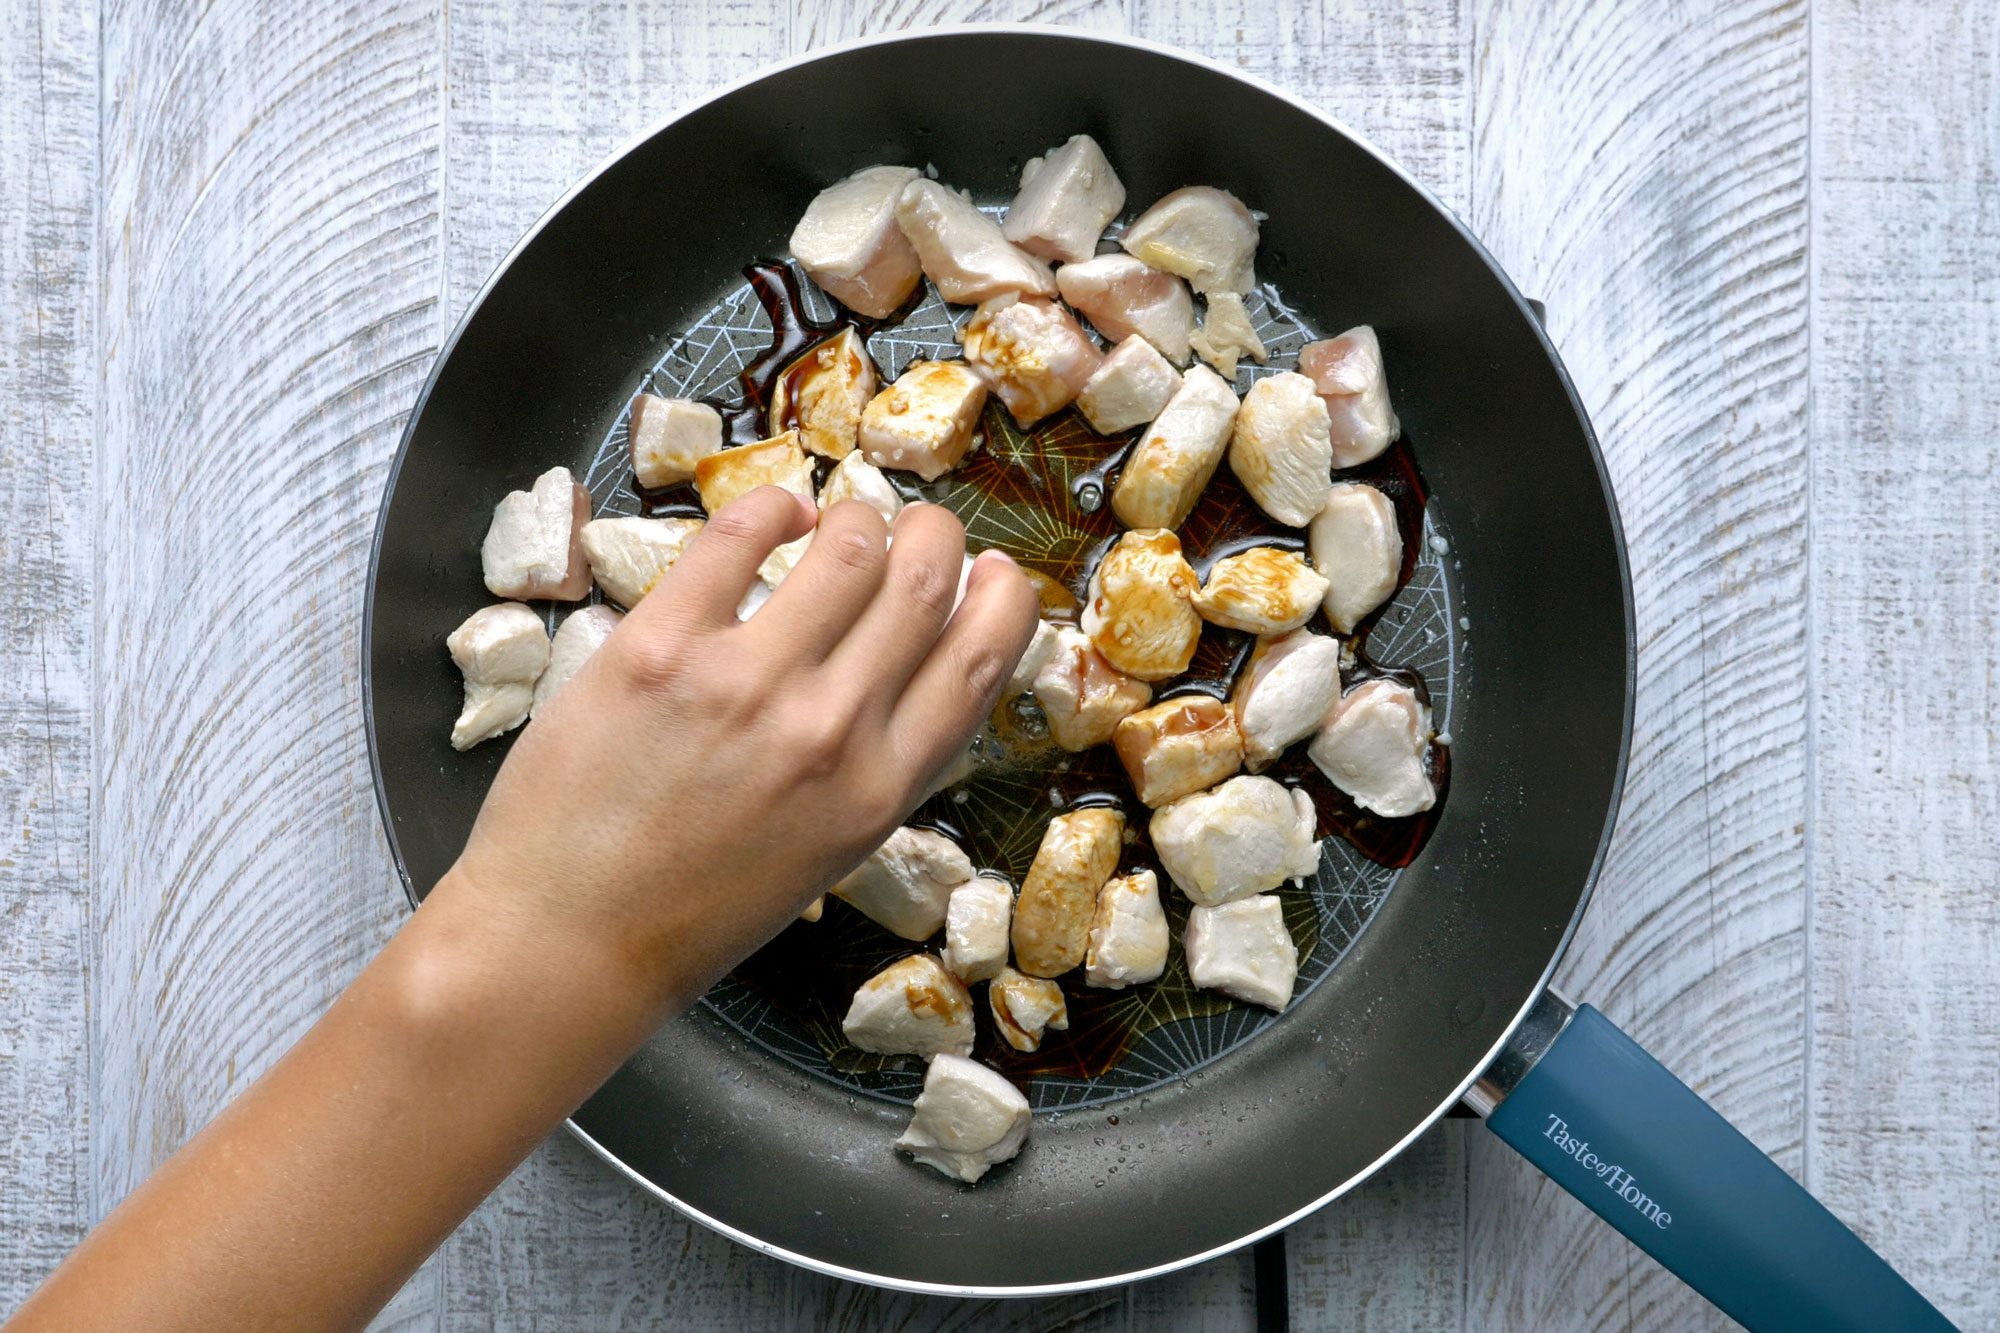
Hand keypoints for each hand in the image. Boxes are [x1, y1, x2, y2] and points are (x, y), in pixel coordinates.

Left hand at [443, 485, 1038, 1017]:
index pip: (984, 658)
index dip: (1005, 598)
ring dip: (858, 517)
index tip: (997, 573)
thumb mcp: (830, 848)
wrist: (571, 938)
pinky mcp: (662, 647)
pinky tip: (776, 515)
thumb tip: (918, 665)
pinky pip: (739, 535)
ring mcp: (747, 683)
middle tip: (920, 527)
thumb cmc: (696, 906)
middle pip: (926, 581)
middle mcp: (831, 730)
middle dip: (936, 534)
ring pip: (849, 543)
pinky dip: (771, 506)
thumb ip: (879, 762)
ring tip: (840, 524)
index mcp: (882, 788)